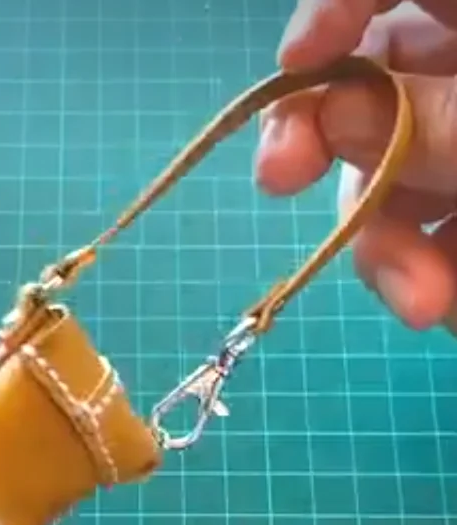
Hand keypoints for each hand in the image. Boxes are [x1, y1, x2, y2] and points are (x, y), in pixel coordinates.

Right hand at [256, 0, 456, 332]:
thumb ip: (442, 121)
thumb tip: (333, 112)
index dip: (334, 9)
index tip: (294, 63)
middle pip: (366, 82)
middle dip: (318, 139)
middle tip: (275, 179)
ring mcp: (450, 150)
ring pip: (378, 174)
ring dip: (380, 244)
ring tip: (422, 303)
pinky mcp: (448, 208)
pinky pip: (405, 228)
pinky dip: (410, 271)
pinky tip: (436, 304)